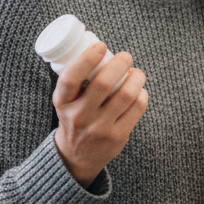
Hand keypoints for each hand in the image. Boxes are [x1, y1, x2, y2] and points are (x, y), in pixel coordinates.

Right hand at [52, 42, 148, 187]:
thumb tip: (100, 50)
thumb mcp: (65, 102)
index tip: (101, 46)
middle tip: (126, 56)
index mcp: (62, 103)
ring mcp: (99, 128)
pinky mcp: (117, 137)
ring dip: (136, 77)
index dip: (87, 59)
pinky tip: (139, 90)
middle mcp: (79, 116)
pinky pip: (137, 109)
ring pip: (126, 95)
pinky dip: (142, 94)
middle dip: (120, 64)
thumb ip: (76, 81)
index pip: (71, 78)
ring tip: (136, 72)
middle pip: (103, 83)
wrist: (76, 157)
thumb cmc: (74, 118)